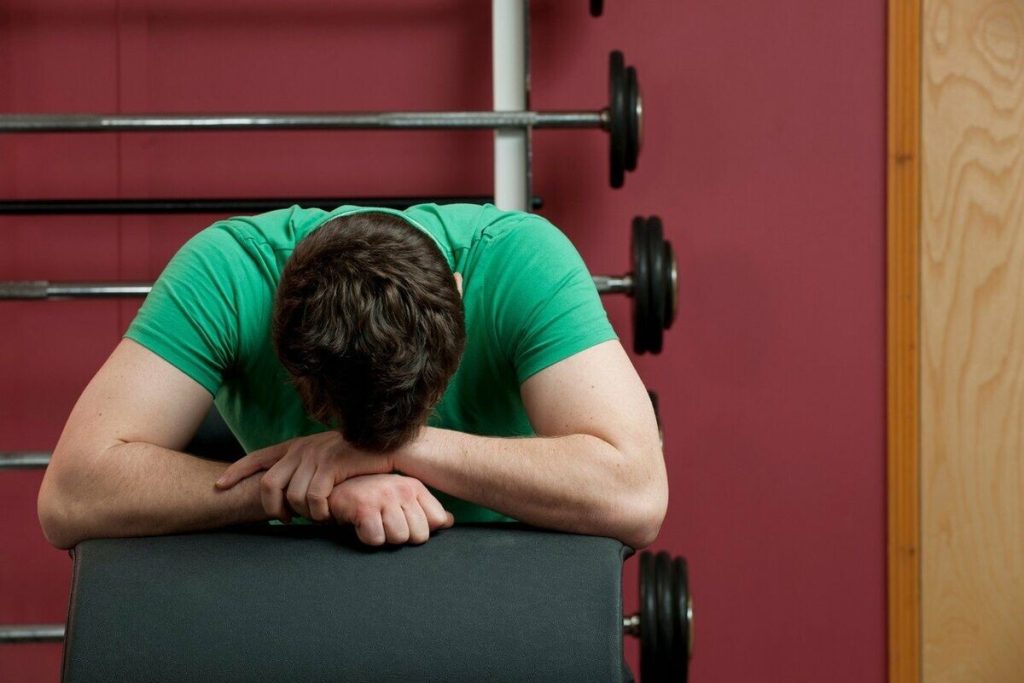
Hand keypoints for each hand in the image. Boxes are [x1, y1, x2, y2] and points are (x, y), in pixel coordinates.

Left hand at [215, 431, 393, 521]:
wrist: (394, 448)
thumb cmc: (362, 459)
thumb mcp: (329, 458)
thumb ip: (308, 468)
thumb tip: (290, 492)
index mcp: (298, 446)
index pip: (259, 457)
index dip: (237, 472)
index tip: (219, 485)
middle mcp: (303, 448)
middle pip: (269, 484)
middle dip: (273, 508)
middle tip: (286, 519)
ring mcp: (317, 455)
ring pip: (292, 495)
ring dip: (303, 513)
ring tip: (316, 517)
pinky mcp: (333, 465)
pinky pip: (314, 498)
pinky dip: (319, 512)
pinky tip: (328, 514)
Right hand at [329, 474, 453, 545]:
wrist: (333, 487)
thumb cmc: (371, 496)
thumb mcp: (401, 498)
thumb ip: (427, 510)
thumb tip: (449, 521)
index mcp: (415, 487)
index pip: (437, 520)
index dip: (421, 529)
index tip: (404, 522)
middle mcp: (402, 488)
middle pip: (419, 535)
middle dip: (402, 536)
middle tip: (385, 523)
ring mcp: (383, 496)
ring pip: (399, 538)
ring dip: (383, 537)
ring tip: (373, 523)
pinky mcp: (364, 507)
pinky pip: (376, 539)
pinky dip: (366, 537)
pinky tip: (360, 524)